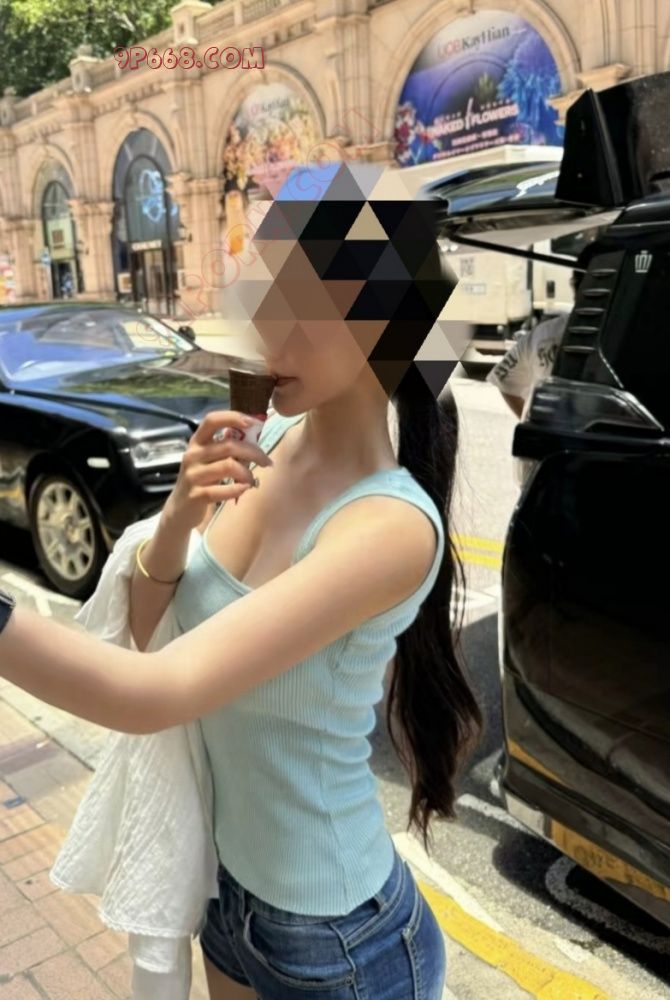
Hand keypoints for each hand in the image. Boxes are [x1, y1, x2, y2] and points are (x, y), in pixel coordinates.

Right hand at [164, 410, 273, 530]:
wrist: (180, 509)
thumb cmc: (201, 480)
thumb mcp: (209, 460)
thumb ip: (226, 448)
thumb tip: (254, 434)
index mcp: (197, 442)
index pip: (212, 420)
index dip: (233, 417)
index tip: (254, 422)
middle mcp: (193, 455)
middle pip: (229, 445)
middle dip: (254, 452)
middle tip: (266, 462)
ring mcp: (193, 475)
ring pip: (229, 466)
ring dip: (247, 473)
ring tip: (252, 480)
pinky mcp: (196, 495)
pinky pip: (224, 490)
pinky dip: (238, 489)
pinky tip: (244, 489)